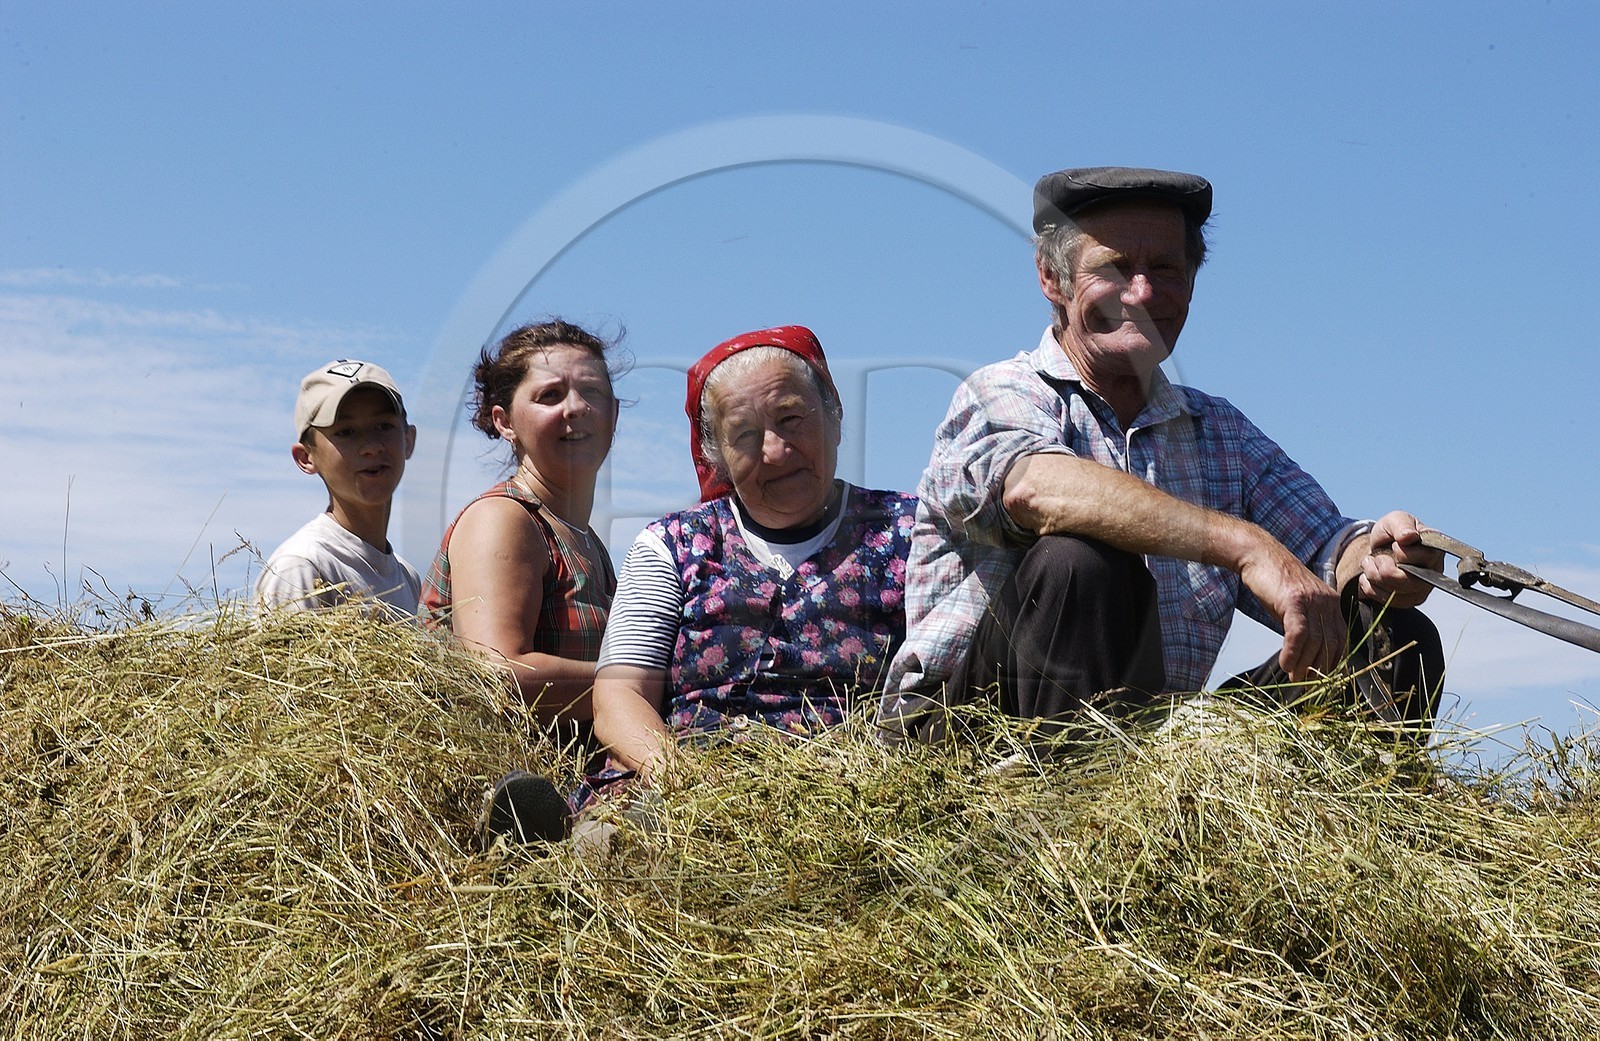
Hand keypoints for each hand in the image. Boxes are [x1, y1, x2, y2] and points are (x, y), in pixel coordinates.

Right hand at [1238, 537, 1345, 682]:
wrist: (1258, 555)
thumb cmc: (1274, 582)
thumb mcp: (1296, 604)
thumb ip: (1305, 624)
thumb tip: (1305, 655)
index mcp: (1331, 602)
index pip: (1340, 638)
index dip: (1333, 660)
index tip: (1322, 676)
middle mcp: (1327, 601)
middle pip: (1329, 642)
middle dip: (1319, 667)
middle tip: (1306, 683)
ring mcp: (1312, 599)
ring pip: (1314, 641)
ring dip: (1304, 664)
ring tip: (1294, 678)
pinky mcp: (1294, 600)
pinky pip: (1298, 633)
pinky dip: (1293, 652)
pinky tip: (1285, 663)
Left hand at [1359, 511, 1442, 608]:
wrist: (1378, 549)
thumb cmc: (1391, 533)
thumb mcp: (1394, 520)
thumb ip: (1401, 525)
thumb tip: (1409, 536)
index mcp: (1435, 549)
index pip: (1425, 557)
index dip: (1402, 552)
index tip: (1394, 545)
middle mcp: (1434, 571)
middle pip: (1409, 581)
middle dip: (1384, 568)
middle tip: (1376, 557)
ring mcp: (1423, 588)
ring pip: (1396, 593)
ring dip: (1374, 576)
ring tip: (1370, 563)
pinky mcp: (1409, 600)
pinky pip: (1387, 601)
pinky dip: (1370, 587)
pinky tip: (1369, 576)